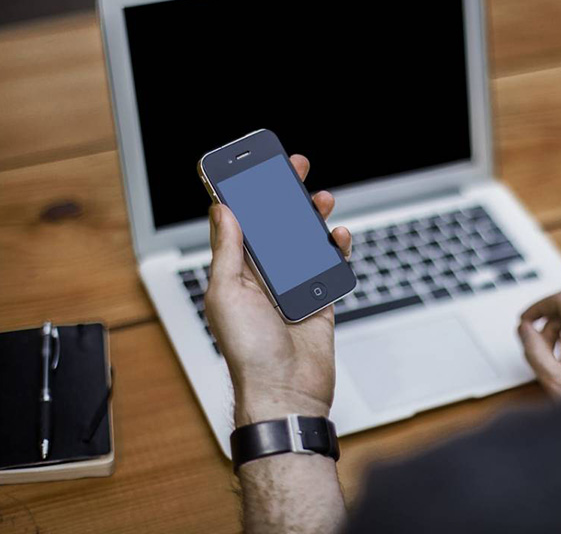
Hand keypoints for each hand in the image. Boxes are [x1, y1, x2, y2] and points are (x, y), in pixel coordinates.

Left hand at [204, 154, 351, 426]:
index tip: (253, 167)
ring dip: (312, 217)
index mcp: (236, 273)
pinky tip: (338, 236)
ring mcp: (292, 287)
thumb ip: (228, 251)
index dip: (246, 194)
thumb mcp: (227, 294)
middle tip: (295, 168)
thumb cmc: (249, 352)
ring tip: (321, 199)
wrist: (286, 393)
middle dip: (284, 195)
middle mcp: (263, 277)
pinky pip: (329, 266)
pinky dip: (335, 248)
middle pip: (275, 226)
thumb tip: (222, 210)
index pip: (240, 223)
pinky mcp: (319, 299)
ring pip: (304, 241)